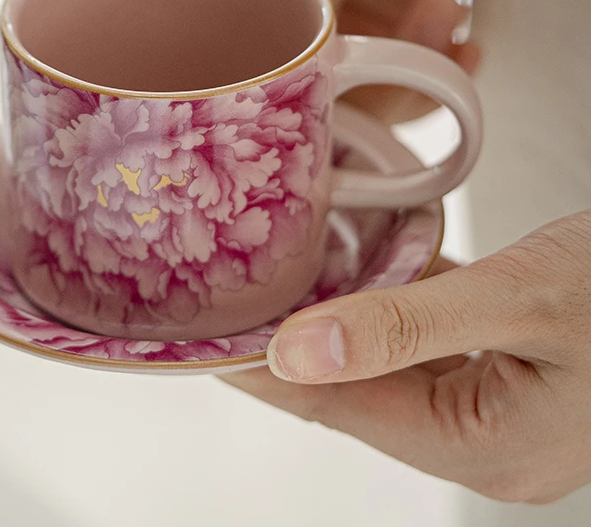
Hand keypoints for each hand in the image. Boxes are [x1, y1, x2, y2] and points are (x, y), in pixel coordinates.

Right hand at [170, 0, 479, 122]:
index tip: (291, 103)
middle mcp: (248, 16)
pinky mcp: (363, 46)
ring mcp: (309, 37)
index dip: (229, 99)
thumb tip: (299, 79)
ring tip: (439, 12)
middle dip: (334, 97)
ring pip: (335, 108)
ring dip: (400, 78)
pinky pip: (388, 97)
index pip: (183, 62)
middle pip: (263, 101)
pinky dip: (430, 79)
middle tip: (382, 69)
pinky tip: (460, 39)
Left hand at [224, 210, 590, 502]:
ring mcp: (496, 405)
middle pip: (354, 389)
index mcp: (485, 446)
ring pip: (384, 364)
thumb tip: (295, 352)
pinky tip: (347, 277)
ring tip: (266, 289)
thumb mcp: (520, 299)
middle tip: (222, 307)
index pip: (338, 408)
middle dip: (289, 350)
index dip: (265, 373)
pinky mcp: (503, 367)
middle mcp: (483, 439)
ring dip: (331, 326)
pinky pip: (421, 344)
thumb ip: (404, 326)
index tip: (204, 344)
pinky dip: (380, 310)